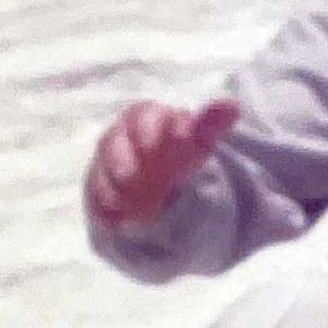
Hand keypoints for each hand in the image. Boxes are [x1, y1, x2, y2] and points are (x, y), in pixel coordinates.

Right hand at [85, 97, 239, 227]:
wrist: (165, 182)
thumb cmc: (182, 153)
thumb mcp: (199, 141)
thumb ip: (211, 124)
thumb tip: (233, 105)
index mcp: (148, 120)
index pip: (143, 116)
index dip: (148, 128)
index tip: (155, 143)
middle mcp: (122, 139)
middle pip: (112, 141)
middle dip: (119, 159)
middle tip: (130, 177)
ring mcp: (107, 165)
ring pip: (101, 170)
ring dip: (109, 187)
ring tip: (126, 206)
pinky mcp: (99, 189)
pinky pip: (94, 196)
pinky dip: (102, 209)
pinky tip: (115, 223)